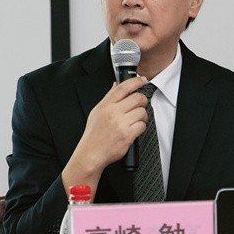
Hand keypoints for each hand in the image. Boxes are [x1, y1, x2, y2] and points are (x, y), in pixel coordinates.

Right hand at [61, 76, 148, 197]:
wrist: (91, 153)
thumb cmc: (94, 135)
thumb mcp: (96, 112)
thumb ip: (108, 98)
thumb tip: (116, 85)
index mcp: (106, 105)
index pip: (123, 87)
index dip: (136, 81)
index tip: (143, 80)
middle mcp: (113, 112)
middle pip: (137, 98)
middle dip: (142, 101)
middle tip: (140, 105)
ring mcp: (121, 123)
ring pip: (142, 112)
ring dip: (142, 116)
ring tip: (136, 120)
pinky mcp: (127, 135)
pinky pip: (142, 125)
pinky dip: (141, 127)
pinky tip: (134, 130)